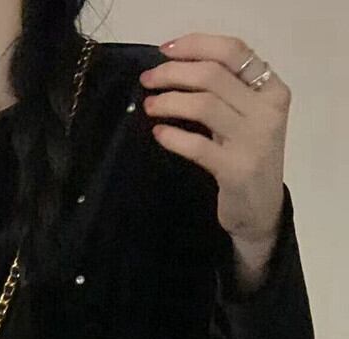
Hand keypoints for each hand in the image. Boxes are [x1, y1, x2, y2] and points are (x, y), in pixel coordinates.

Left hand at [139, 32, 289, 246]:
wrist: (261, 211)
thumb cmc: (246, 158)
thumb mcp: (247, 118)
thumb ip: (227, 92)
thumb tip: (176, 66)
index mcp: (272, 89)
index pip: (233, 51)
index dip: (196, 45)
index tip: (165, 51)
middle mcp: (267, 109)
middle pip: (212, 75)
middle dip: (173, 73)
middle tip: (148, 80)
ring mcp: (254, 140)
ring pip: (203, 105)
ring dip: (169, 102)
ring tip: (150, 106)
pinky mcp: (236, 169)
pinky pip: (197, 145)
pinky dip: (172, 137)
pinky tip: (159, 134)